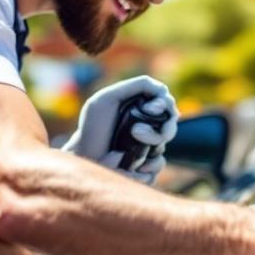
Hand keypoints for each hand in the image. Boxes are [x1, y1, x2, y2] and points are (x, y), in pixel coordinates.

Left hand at [63, 75, 177, 184]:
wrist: (83, 157)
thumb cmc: (92, 127)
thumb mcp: (108, 98)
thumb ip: (136, 86)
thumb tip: (163, 89)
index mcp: (141, 110)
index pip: (166, 104)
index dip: (164, 104)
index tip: (151, 108)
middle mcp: (148, 129)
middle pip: (171, 125)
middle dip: (160, 128)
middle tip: (137, 132)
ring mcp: (148, 149)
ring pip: (163, 147)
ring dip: (146, 147)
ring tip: (122, 150)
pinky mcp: (146, 168)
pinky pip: (157, 166)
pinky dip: (145, 167)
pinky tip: (129, 166)